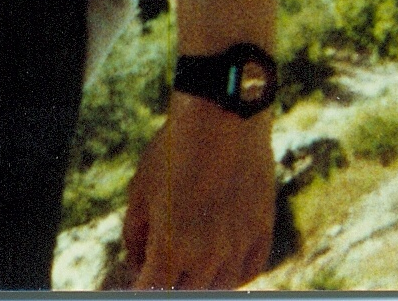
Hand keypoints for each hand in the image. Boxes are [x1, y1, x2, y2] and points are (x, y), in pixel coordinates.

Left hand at [121, 91, 275, 289]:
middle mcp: (207, 256)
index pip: (152, 292)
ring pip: (219, 289)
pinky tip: (220, 264)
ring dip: (201, 283)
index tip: (137, 283)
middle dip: (168, 285)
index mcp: (171, 248)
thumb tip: (140, 266)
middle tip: (161, 266)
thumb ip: (136, 237)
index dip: (141, 289)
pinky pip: (248, 271)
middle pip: (185, 295)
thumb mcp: (140, 191)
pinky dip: (233, 274)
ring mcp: (238, 246)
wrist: (220, 115)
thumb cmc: (173, 150)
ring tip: (188, 266)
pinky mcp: (261, 231)